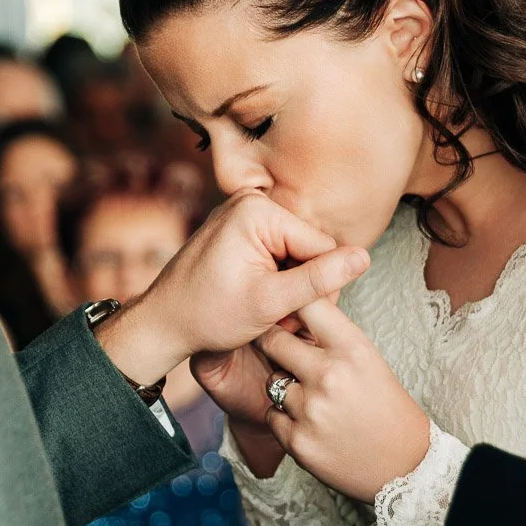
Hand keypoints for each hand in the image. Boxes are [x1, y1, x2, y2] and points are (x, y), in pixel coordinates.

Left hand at [97, 189, 367, 393]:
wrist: (162, 323)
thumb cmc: (207, 315)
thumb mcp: (269, 302)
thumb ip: (319, 280)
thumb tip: (363, 258)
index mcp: (258, 210)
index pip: (322, 245)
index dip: (321, 287)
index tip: (299, 319)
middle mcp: (250, 201)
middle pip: (309, 248)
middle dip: (303, 287)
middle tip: (282, 322)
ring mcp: (243, 215)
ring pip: (295, 255)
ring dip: (290, 288)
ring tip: (270, 316)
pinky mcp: (239, 231)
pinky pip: (276, 255)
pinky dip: (275, 282)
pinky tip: (261, 304)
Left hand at [254, 296, 430, 502]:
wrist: (403, 465)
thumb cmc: (386, 408)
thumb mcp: (369, 360)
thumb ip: (332, 338)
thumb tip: (294, 310)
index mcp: (352, 349)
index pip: (307, 303)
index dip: (293, 304)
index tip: (287, 308)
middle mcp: (329, 375)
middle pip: (273, 341)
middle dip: (274, 343)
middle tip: (281, 350)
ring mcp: (310, 410)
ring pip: (272, 381)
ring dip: (285, 387)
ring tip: (312, 399)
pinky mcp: (296, 441)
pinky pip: (272, 415)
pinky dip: (285, 419)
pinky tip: (311, 424)